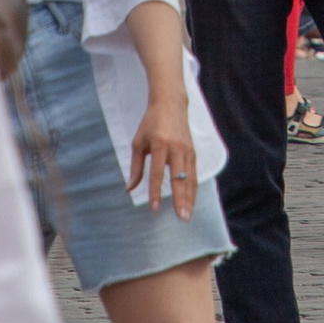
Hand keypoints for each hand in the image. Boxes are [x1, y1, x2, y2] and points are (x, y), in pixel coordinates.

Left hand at [127, 91, 196, 217]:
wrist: (171, 104)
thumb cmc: (150, 124)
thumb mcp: (138, 143)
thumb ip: (135, 167)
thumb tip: (129, 189)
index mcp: (159, 144)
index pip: (158, 174)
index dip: (156, 192)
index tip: (154, 208)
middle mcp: (176, 148)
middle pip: (179, 179)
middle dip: (180, 200)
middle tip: (181, 218)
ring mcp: (187, 150)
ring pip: (190, 179)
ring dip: (190, 199)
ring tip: (188, 215)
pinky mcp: (193, 152)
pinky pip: (194, 175)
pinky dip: (193, 190)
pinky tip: (191, 202)